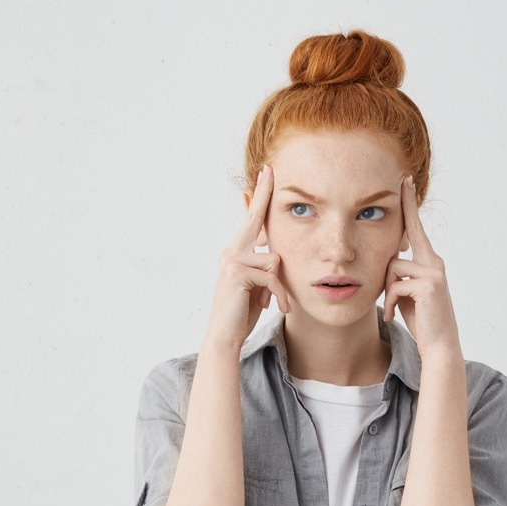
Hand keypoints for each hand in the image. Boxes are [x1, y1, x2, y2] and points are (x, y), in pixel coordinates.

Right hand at [203, 164, 290, 350]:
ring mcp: (231, 261)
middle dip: (263, 194)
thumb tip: (275, 254)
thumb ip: (264, 267)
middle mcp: (231, 252)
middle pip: (254, 219)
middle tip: (271, 169)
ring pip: (274, 259)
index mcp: (237, 253)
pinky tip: (278, 307)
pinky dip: (279, 294)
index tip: (266, 174)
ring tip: (279, 303)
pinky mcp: (237, 273)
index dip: (259, 197)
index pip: (251, 221)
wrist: (225, 336)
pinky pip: (272, 276)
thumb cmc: (243, 312)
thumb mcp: (258, 285)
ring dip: (281, 286)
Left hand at [382, 176, 461, 357]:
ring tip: (394, 309)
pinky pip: (395, 286)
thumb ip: (400, 273)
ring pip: (392, 269)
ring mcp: (434, 272)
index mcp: (430, 262)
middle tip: (403, 189)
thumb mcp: (407, 291)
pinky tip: (395, 316)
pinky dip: (390, 303)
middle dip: (401, 226)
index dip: (410, 205)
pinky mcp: (428, 285)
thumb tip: (388, 260)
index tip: (405, 182)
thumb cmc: (420, 318)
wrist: (438, 344)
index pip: (416, 228)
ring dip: (387, 292)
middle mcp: (434, 262)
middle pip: (402, 243)